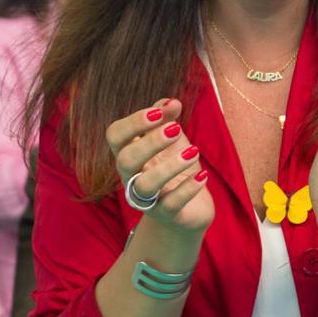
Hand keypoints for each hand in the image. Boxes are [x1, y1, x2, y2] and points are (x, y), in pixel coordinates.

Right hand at [105, 98, 214, 232]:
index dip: (133, 122)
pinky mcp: (167, 215)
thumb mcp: (171, 140)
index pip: (115, 136)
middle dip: (150, 142)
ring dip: (168, 166)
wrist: (190, 208)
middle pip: (125, 160)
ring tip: (194, 151)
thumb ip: (168, 119)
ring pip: (145, 185)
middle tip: (177, 130)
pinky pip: (171, 204)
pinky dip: (187, 189)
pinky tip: (202, 175)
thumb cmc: (174, 168)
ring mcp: (147, 198)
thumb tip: (172, 101)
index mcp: (129, 153)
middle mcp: (131, 177)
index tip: (159, 112)